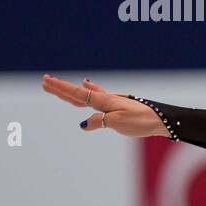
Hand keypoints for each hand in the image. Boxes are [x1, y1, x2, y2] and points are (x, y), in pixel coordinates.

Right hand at [40, 75, 165, 137]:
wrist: (161, 120)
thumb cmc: (141, 121)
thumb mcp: (118, 123)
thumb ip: (98, 121)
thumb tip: (82, 124)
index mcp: (104, 102)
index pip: (77, 94)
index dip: (61, 88)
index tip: (46, 81)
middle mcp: (106, 99)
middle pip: (78, 93)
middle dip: (61, 88)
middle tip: (44, 81)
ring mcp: (112, 101)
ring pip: (86, 95)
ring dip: (72, 90)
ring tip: (59, 85)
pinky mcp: (118, 106)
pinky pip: (98, 97)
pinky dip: (90, 91)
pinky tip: (88, 85)